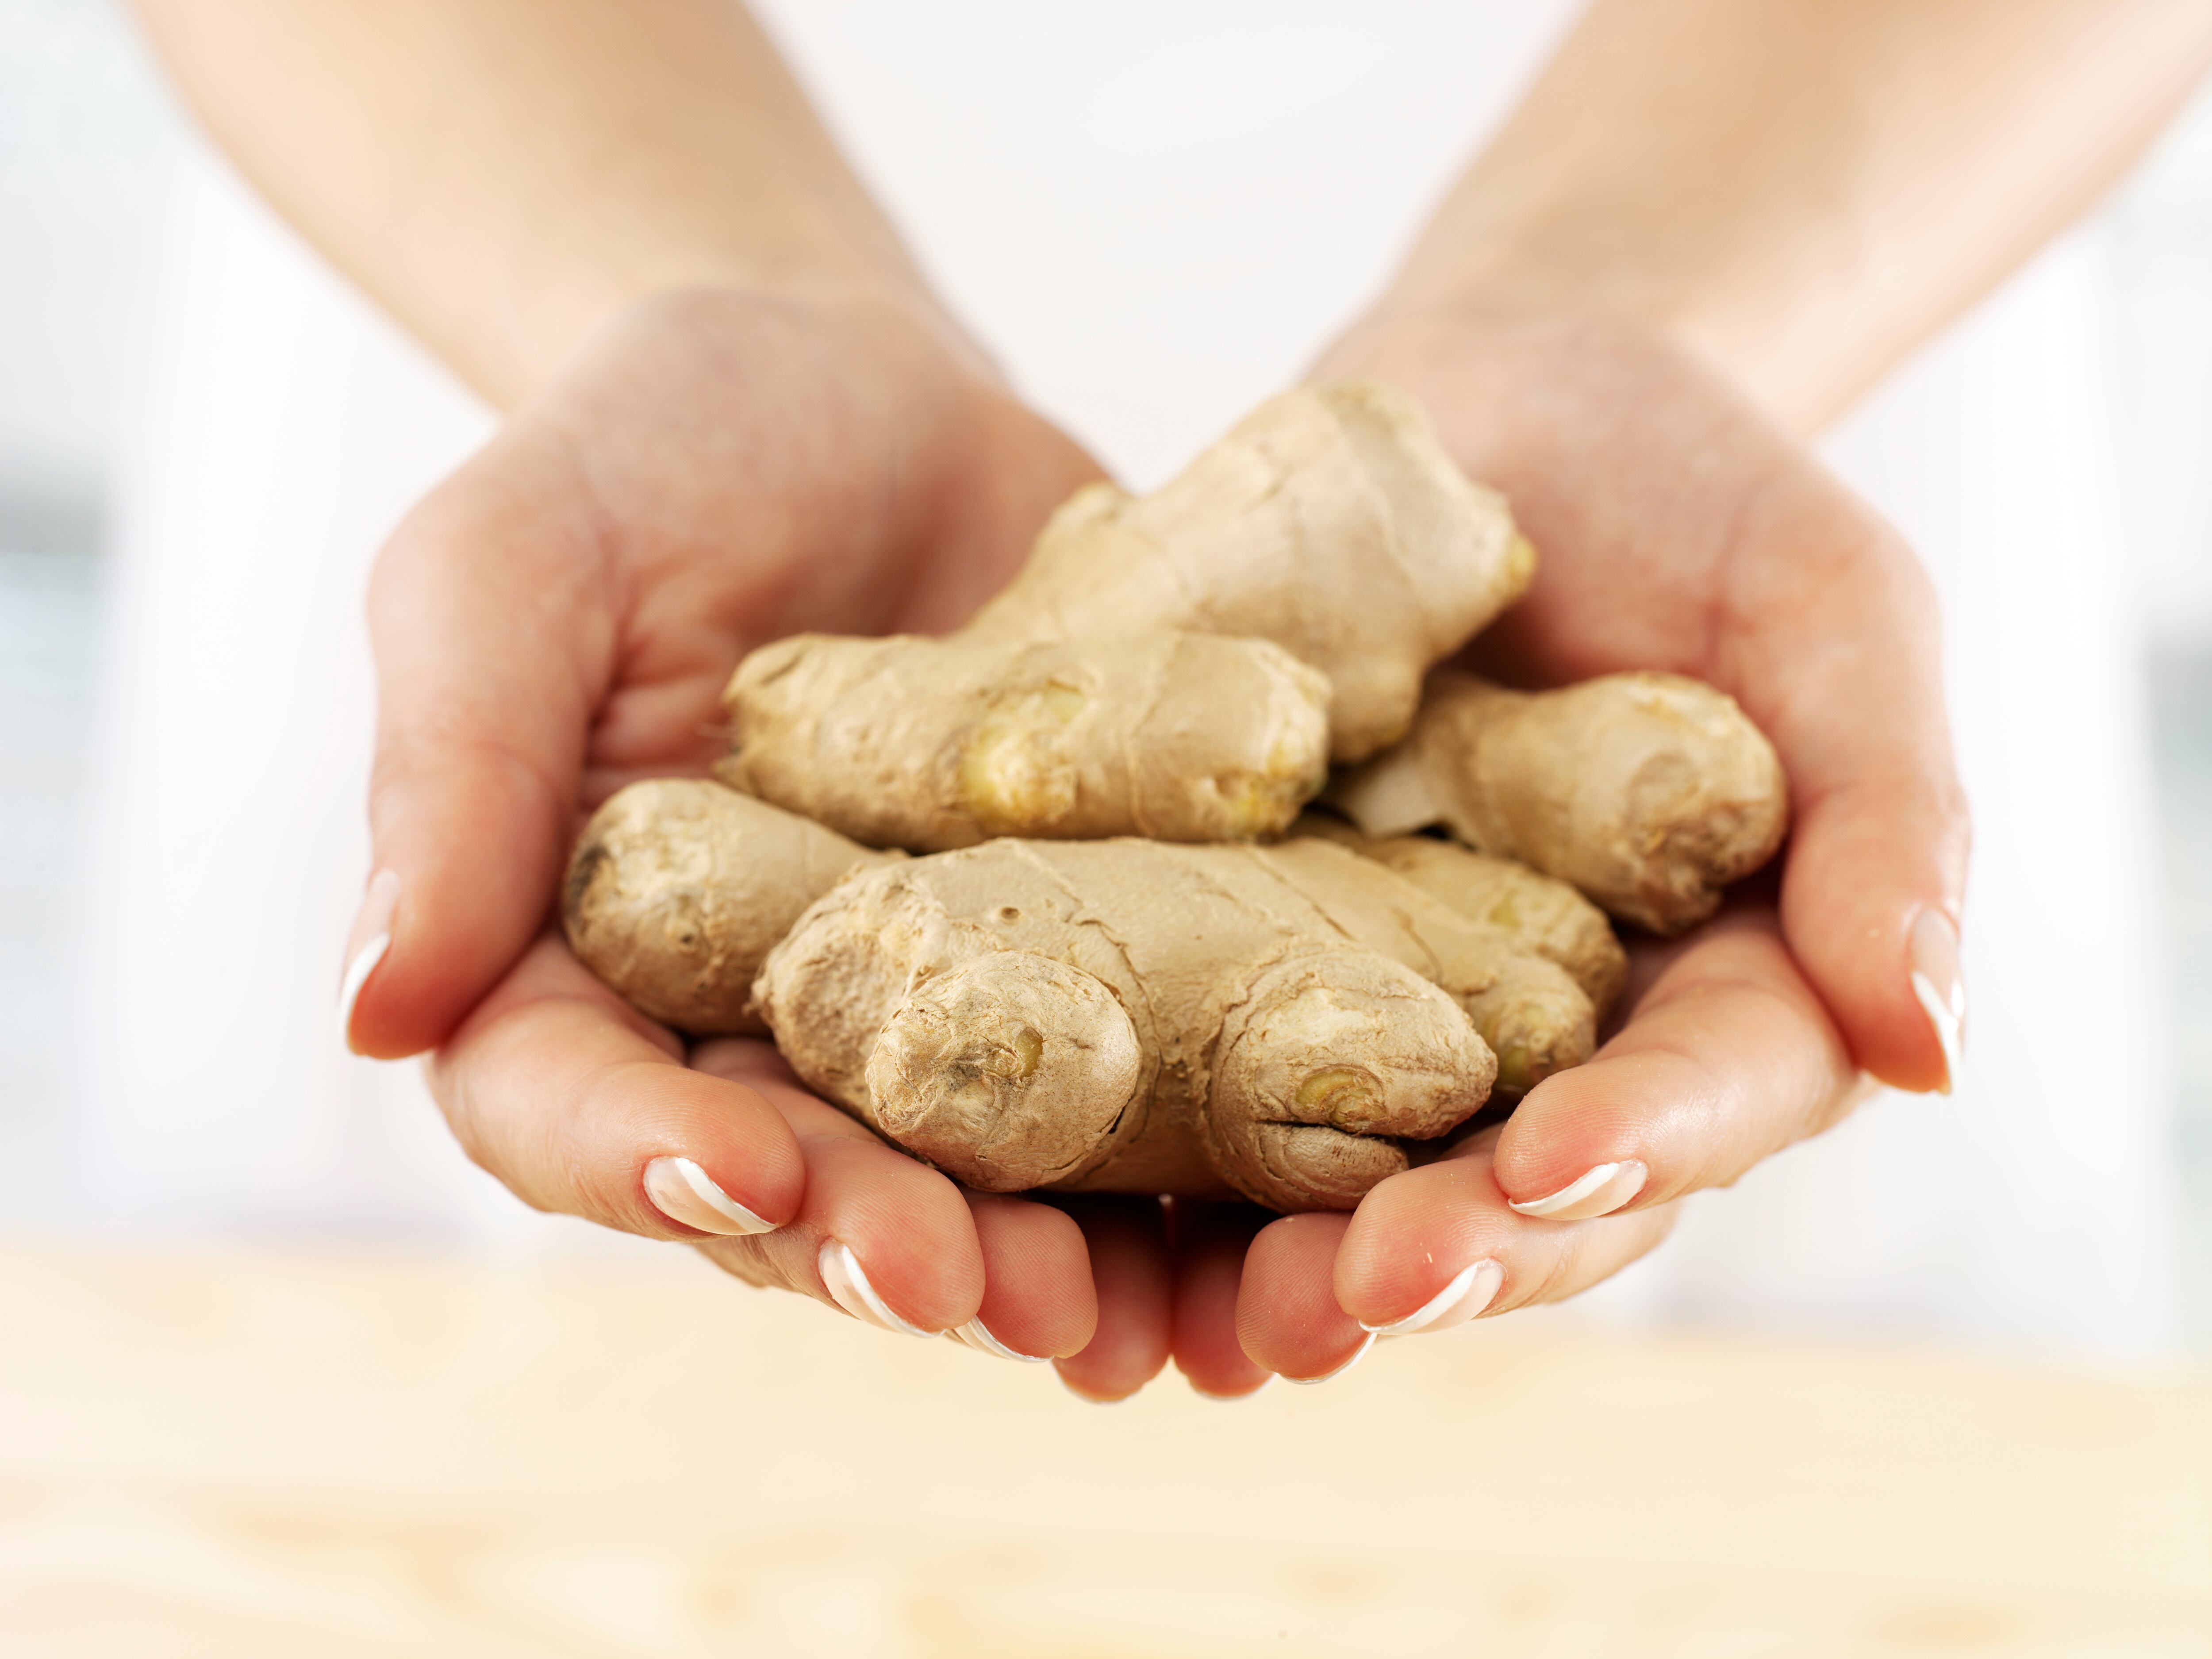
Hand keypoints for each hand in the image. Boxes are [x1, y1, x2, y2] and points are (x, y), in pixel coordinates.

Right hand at [346, 285, 1168, 1373]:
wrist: (863, 387)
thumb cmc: (651, 451)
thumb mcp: (513, 564)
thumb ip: (449, 774)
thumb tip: (372, 1012)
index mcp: (575, 959)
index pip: (576, 1104)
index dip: (651, 1161)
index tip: (749, 1171)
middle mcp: (749, 1019)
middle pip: (795, 1181)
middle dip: (886, 1247)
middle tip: (988, 1295)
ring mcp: (927, 1002)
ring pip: (969, 1177)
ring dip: (1046, 1262)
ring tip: (1125, 1315)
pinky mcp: (1078, 952)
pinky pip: (1128, 1080)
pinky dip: (1183, 1169)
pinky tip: (1253, 1227)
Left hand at [1232, 316, 1966, 1377]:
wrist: (1505, 405)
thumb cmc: (1703, 500)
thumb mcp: (1835, 619)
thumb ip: (1890, 817)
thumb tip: (1934, 1046)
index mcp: (1714, 984)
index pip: (1701, 1098)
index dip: (1635, 1147)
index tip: (1552, 1165)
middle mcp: (1549, 1029)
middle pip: (1516, 1180)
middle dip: (1445, 1246)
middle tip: (1348, 1298)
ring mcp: (1387, 996)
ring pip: (1350, 1159)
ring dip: (1282, 1250)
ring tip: (1215, 1312)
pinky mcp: (1244, 936)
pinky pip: (1195, 1050)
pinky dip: (1150, 1132)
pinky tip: (1076, 1195)